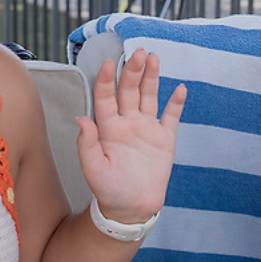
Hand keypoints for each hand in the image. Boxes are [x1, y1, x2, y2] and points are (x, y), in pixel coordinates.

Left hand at [76, 50, 185, 223]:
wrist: (132, 209)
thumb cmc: (108, 191)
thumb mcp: (94, 170)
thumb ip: (87, 145)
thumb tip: (81, 119)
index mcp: (107, 128)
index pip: (106, 98)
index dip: (107, 80)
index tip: (109, 64)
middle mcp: (126, 123)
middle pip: (129, 90)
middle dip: (132, 71)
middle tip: (138, 52)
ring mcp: (146, 129)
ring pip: (148, 96)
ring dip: (151, 77)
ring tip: (153, 57)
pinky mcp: (164, 139)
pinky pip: (171, 116)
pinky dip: (176, 103)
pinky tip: (179, 89)